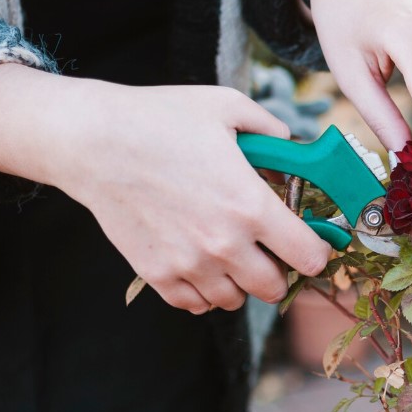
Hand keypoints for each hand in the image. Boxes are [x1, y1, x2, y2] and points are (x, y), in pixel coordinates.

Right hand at [0, 65, 331, 311]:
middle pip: (275, 287)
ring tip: (233, 253)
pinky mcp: (156, 274)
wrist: (93, 141)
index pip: (309, 256)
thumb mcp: (228, 107)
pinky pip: (195, 304)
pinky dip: (205, 291)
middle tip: (271, 248)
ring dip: (242, 281)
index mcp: (250, 206)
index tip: (312, 241)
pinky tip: (202, 263)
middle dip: (281, 269)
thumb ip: (272, 129)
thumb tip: (293, 146)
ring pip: (235, 300)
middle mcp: (223, 244)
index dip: (318, 251)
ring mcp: (188, 264)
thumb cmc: (160, 119)